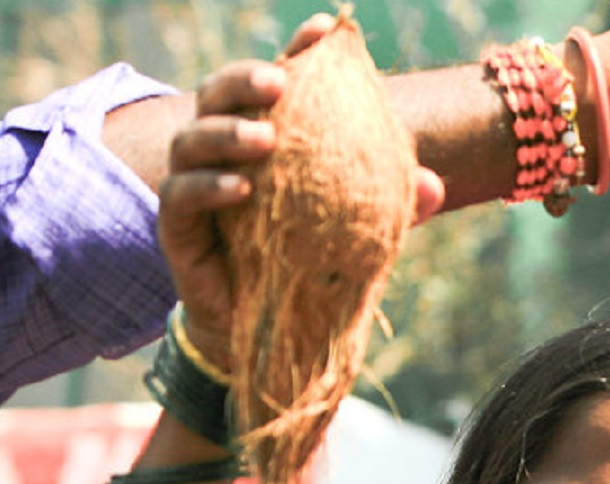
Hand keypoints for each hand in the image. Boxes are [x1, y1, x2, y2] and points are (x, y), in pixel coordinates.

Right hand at [157, 20, 443, 358]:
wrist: (267, 327)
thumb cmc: (311, 263)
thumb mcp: (358, 229)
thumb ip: (391, 204)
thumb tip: (434, 186)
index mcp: (265, 136)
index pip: (275, 82)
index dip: (298, 52)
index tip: (326, 31)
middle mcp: (222, 151)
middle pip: (218, 93)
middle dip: (246, 78)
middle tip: (280, 80)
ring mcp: (192, 185)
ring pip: (191, 138)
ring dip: (226, 131)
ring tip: (265, 137)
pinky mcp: (175, 227)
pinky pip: (180, 195)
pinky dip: (209, 187)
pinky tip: (242, 189)